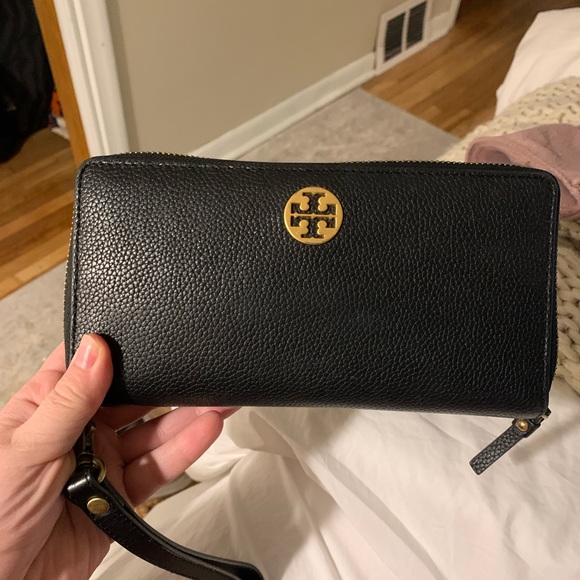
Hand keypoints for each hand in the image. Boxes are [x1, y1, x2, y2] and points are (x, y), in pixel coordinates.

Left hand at [0, 335, 231, 579]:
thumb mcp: (30, 447)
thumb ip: (69, 399)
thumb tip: (96, 347)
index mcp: (48, 407)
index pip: (87, 365)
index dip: (115, 349)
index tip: (148, 336)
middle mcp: (80, 430)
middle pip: (132, 397)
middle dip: (166, 384)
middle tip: (198, 373)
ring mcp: (103, 461)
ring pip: (152, 431)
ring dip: (185, 416)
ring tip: (216, 402)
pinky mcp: (122, 493)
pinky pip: (158, 466)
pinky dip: (184, 450)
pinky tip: (204, 431)